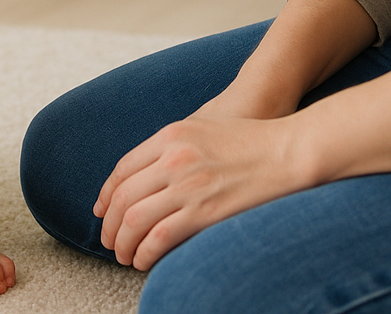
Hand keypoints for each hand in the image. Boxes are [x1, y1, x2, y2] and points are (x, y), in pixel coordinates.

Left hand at [93, 113, 311, 270]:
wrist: (289, 151)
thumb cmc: (251, 141)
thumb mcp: (203, 129)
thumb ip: (172, 148)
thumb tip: (148, 174)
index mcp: (170, 135)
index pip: (123, 169)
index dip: (106, 195)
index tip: (101, 211)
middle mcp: (173, 158)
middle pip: (122, 197)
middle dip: (110, 225)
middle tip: (109, 241)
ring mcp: (188, 185)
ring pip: (134, 220)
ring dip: (123, 244)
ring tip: (124, 255)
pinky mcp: (205, 212)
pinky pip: (159, 238)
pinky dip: (145, 253)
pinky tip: (144, 260)